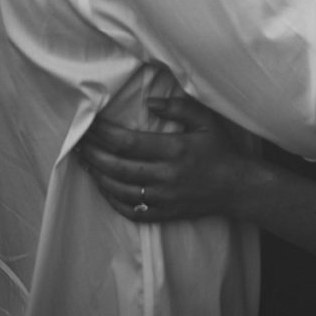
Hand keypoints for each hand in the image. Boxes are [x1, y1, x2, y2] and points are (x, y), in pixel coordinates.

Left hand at [77, 97, 247, 222]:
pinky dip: (112, 199)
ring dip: (98, 175)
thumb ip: (179, 107)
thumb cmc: (221, 150)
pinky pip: (131, 211)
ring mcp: (164, 198)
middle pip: (117, 167)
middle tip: (78, 142)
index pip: (127, 143)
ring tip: (85, 161)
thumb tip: (149, 102)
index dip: (103, 134)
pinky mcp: (165, 213)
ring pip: (120, 190)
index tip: (89, 124)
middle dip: (93, 153)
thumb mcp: (206, 120)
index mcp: (174, 149)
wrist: (237, 187)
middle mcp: (166, 176)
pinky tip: (104, 186)